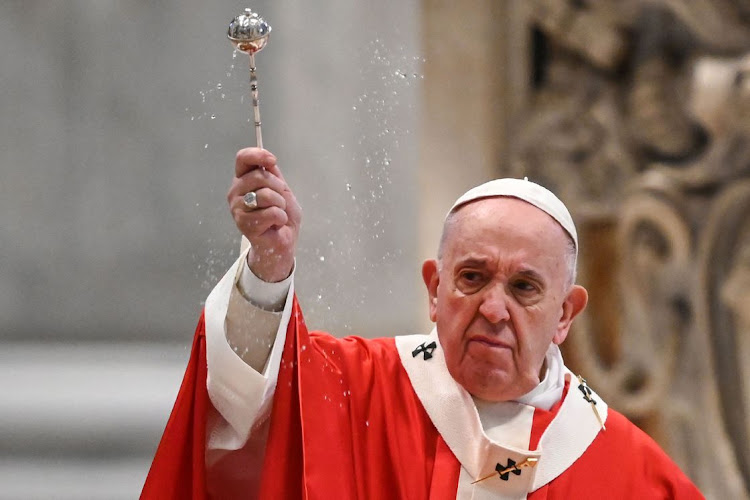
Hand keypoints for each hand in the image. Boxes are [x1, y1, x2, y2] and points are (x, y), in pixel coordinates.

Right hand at [227, 148, 300, 281]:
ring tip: (277, 213)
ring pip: (265, 195)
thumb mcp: (281, 189)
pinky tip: (276, 224)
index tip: (272, 161)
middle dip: (278, 187)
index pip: (242, 159)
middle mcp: (236, 192)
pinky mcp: (244, 224)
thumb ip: (273, 174)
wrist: (283, 241)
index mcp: (243, 180)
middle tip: (280, 200)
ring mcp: (237, 208)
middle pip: (258, 176)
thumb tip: (267, 160)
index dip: (258, 155)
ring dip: (280, 204)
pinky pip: (271, 212)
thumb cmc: (281, 215)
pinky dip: (280, 218)